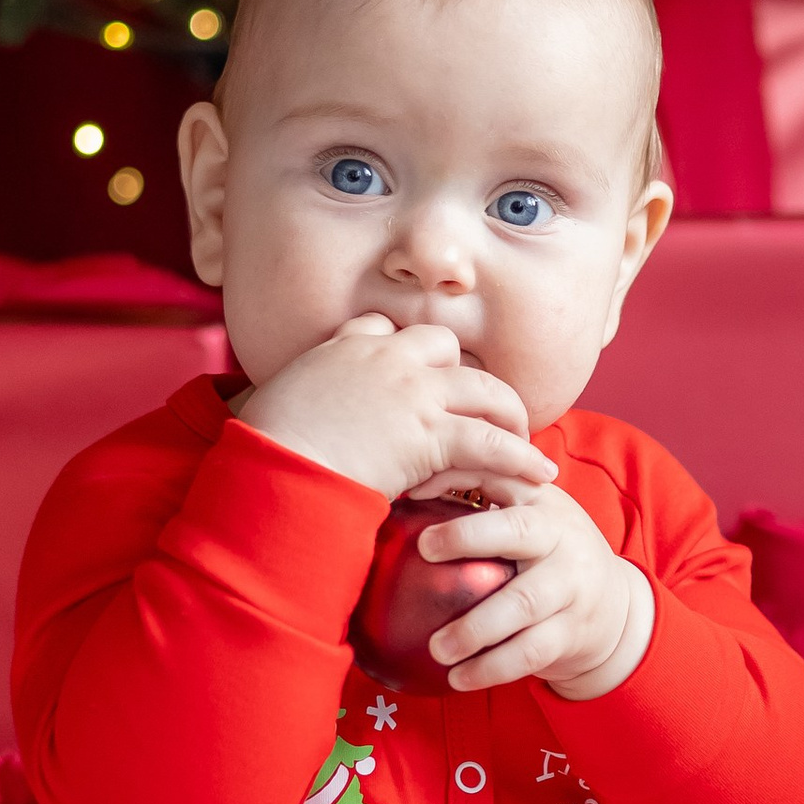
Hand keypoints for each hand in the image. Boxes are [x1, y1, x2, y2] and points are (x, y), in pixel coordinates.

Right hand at [232, 313, 556, 505]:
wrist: (275, 466)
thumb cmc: (266, 447)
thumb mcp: (276, 401)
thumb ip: (302, 394)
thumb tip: (290, 411)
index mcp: (345, 346)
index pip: (387, 329)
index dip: (408, 354)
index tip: (419, 375)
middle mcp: (386, 357)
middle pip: (446, 347)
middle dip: (469, 377)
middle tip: (483, 407)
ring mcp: (413, 390)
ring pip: (483, 389)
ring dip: (509, 415)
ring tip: (522, 440)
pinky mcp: (431, 431)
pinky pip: (489, 441)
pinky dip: (519, 459)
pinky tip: (538, 474)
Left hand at [415, 486, 653, 700]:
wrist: (615, 608)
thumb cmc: (551, 554)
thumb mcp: (531, 517)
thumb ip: (486, 499)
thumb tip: (409, 487)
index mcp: (543, 504)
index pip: (501, 477)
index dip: (457, 478)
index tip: (412, 493)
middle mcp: (562, 539)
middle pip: (518, 532)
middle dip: (468, 537)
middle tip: (425, 549)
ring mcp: (570, 587)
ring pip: (520, 605)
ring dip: (474, 628)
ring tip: (437, 648)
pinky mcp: (571, 632)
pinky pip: (528, 653)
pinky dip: (491, 668)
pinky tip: (458, 679)